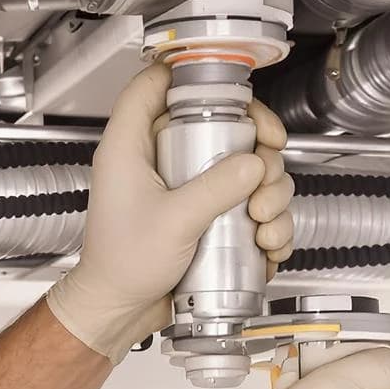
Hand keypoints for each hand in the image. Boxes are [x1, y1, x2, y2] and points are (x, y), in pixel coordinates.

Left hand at [45, 63, 295, 360]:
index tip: (235, 94)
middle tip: (265, 180)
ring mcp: (187, 189)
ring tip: (263, 225)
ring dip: (270, 196)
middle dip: (258, 155)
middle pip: (223, 127)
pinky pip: (247, 207)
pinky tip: (267, 246)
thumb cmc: (122, 266)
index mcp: (135, 145)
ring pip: (245, 170)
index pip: (158, 83)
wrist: (119, 311)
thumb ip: (216, 188)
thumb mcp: (173, 221)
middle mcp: (161, 160)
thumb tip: (254, 164)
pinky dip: (266, 224)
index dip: (196, 77)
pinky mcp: (205, 217)